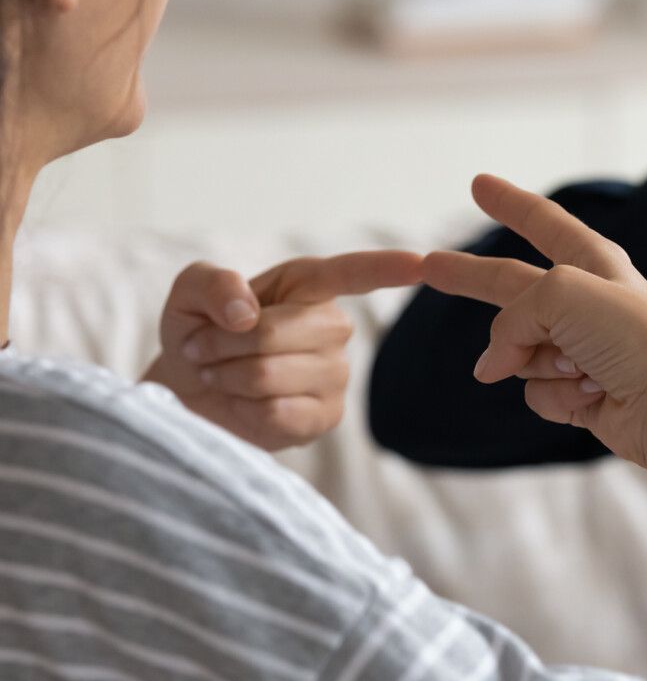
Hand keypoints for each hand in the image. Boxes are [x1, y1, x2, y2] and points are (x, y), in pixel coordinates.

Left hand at [146, 250, 422, 449]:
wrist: (189, 389)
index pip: (355, 273)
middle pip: (277, 332)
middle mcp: (334, 327)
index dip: (387, 268)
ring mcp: (336, 375)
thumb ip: (212, 284)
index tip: (422, 262)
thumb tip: (245, 312)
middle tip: (204, 349)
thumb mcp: (189, 292)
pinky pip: (278, 413)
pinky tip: (242, 403)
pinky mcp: (326, 417)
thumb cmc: (199, 330)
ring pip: (269, 375)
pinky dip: (242, 409)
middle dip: (224, 343)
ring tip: (221, 374)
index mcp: (310, 285)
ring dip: (227, 376)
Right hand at [422, 175, 646, 471]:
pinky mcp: (580, 393)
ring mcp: (582, 349)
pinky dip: (556, 396)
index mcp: (593, 263)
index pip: (543, 222)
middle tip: (430, 267)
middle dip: (471, 279)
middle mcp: (587, 303)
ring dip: (538, 362)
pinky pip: (537, 391)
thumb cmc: (631, 336)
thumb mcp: (561, 292)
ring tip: (581, 367)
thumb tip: (492, 366)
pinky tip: (590, 395)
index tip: (480, 184)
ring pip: (520, 352)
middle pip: (511, 286)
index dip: (509, 202)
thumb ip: (512, 318)